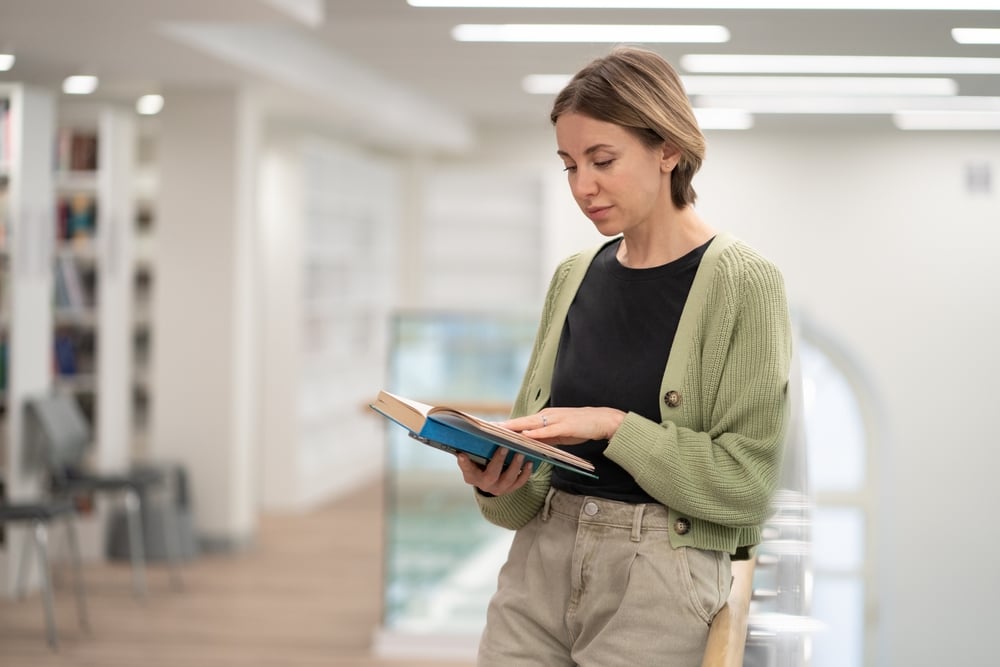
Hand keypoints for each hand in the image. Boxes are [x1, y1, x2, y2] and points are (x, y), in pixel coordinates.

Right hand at [457, 448, 532, 495]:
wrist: (491, 479)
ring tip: (521, 453)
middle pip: (490, 476)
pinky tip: (529, 462)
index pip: (467, 469)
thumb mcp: (476, 455)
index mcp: (472, 475)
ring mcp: (498, 488)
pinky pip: (519, 483)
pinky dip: (525, 473)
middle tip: (504, 447)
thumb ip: (477, 446)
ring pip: (508, 480)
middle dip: (498, 461)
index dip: (464, 463)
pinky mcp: (510, 489)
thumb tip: (483, 428)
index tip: (462, 454)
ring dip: (515, 466)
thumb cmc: (482, 461)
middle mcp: (484, 484)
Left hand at [500, 407, 625, 445]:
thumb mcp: (559, 435)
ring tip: (498, 431)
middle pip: (521, 422)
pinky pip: (547, 430)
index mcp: (545, 418)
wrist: (603, 421)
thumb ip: (544, 439)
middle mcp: (547, 416)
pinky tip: (525, 436)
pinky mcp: (565, 426)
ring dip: (514, 428)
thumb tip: (529, 446)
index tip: (488, 428)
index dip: (505, 426)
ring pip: (531, 424)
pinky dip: (536, 433)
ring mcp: (556, 420)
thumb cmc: (581, 427)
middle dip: (503, 426)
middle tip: (485, 428)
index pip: (521, 423)